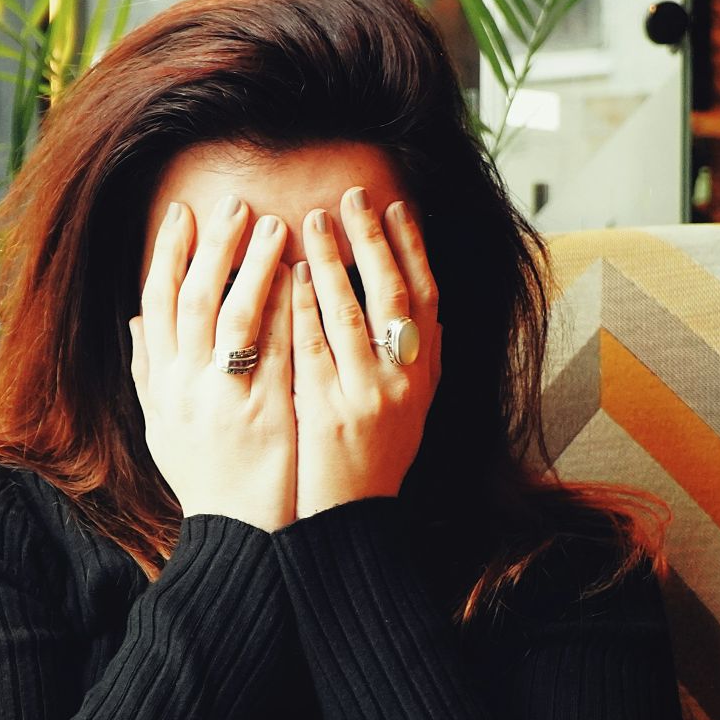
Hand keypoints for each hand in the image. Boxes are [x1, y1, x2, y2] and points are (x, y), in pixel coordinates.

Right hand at [130, 193, 297, 531]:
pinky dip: (285, 308)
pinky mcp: (266, 412)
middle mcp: (186, 386)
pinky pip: (275, 349)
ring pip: (236, 315)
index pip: (157, 303)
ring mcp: (225, 398)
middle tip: (234, 203)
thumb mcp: (162, 426)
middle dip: (213, 245)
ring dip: (254, 265)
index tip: (183, 213)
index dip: (169, 254)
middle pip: (194, 298)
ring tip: (275, 225)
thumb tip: (136, 323)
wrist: (238, 535)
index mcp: (162, 384)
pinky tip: (302, 277)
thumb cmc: (205, 478)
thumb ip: (148, 372)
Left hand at [289, 186, 442, 519]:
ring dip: (334, 260)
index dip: (413, 248)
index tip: (396, 207)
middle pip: (395, 294)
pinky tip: (290, 275)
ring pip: (353, 313)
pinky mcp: (330, 411)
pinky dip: (304, 306)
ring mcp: (368, 395)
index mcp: (424, 375)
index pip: (427, 297)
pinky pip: (314, 347)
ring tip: (313, 220)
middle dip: (372, 239)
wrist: (350, 522)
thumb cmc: (373, 462)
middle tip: (352, 197)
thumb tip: (428, 311)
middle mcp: (404, 380)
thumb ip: (414, 362)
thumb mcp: (408, 410)